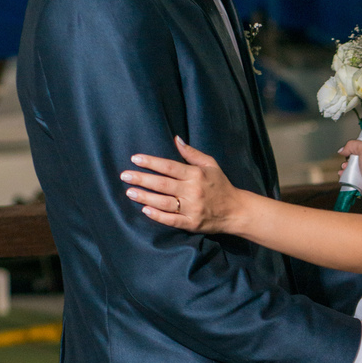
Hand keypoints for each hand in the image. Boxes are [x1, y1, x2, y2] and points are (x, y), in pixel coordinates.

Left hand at [122, 138, 236, 231]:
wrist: (236, 211)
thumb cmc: (221, 185)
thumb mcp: (210, 164)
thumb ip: (192, 153)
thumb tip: (176, 139)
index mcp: (196, 175)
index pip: (169, 167)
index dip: (151, 162)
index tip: (135, 159)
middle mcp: (193, 191)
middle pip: (162, 184)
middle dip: (142, 179)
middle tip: (125, 176)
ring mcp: (192, 209)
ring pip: (164, 202)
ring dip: (145, 197)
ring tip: (130, 192)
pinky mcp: (191, 223)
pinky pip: (171, 220)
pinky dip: (157, 216)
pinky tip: (145, 210)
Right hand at [339, 138, 361, 208]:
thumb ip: (352, 145)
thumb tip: (342, 150)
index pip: (361, 151)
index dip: (352, 152)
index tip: (348, 153)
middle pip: (355, 163)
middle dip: (347, 163)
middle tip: (345, 165)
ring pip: (352, 173)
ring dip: (345, 172)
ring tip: (342, 172)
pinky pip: (352, 183)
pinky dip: (346, 181)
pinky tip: (344, 179)